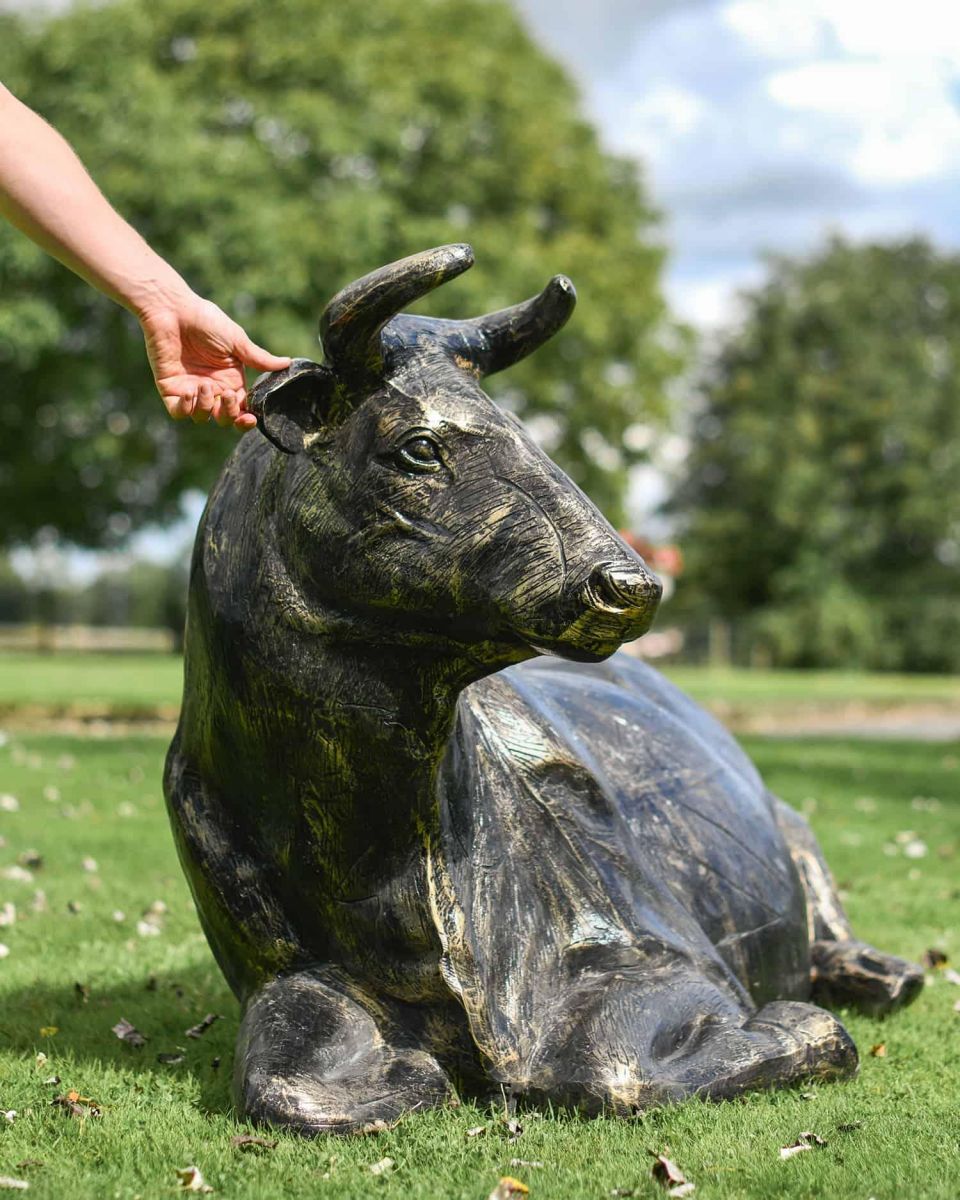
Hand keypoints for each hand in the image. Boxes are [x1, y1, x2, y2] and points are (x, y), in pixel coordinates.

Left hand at [139, 293, 290, 429]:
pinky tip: (189, 392)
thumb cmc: (206, 320)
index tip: (250, 417)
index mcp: (230, 379)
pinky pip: (179, 412)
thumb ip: (259, 358)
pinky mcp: (170, 388)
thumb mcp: (237, 341)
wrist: (173, 309)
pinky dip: (186, 409)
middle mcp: (212, 388)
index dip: (246, 418)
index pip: (241, 408)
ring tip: (205, 386)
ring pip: (202, 418)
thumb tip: (288, 363)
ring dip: (207, 407)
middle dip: (229, 414)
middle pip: (224, 418)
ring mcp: (190, 390)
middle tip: (227, 396)